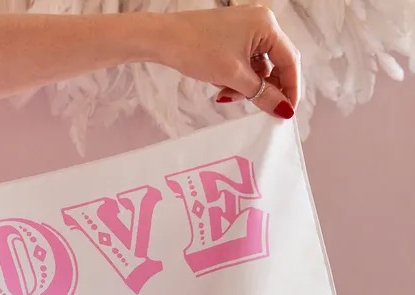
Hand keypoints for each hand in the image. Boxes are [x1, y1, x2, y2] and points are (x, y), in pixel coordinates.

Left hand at [151, 5, 299, 118]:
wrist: (164, 39)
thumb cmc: (196, 49)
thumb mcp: (234, 77)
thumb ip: (262, 94)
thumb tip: (283, 110)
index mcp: (266, 25)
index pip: (290, 61)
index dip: (290, 89)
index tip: (286, 112)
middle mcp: (260, 23)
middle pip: (276, 64)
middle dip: (265, 88)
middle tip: (259, 108)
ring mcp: (246, 29)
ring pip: (259, 67)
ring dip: (247, 87)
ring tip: (226, 94)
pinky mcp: (233, 37)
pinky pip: (246, 63)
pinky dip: (237, 78)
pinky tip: (221, 86)